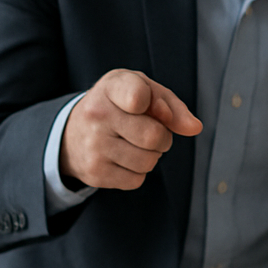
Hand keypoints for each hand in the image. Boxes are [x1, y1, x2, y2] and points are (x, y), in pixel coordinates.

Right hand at [58, 69, 202, 189]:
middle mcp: (97, 115)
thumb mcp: (146, 93)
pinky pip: (137, 180)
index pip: (139, 97)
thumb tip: (194, 128)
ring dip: (151, 156)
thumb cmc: (120, 107)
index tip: (145, 105)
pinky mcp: (94, 173)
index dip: (156, 106)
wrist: (72, 132)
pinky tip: (123, 159)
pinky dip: (138, 172)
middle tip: (150, 132)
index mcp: (112, 88)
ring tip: (134, 144)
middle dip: (162, 137)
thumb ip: (174, 107)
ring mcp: (93, 146)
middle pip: (154, 136)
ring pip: (148, 161)